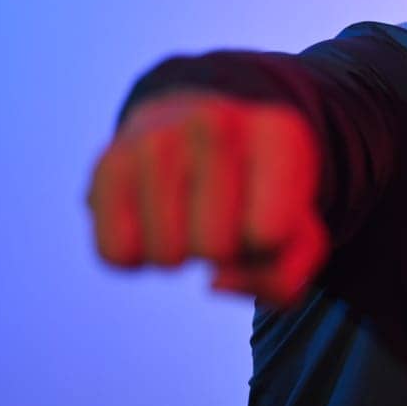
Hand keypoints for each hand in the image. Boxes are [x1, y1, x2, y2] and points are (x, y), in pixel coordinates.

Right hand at [84, 90, 328, 306]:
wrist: (200, 134)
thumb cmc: (259, 197)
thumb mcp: (298, 235)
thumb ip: (284, 279)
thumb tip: (215, 282)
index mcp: (279, 133)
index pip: (268, 234)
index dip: (267, 247)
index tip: (266, 214)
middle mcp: (217, 123)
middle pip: (215, 248)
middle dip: (223, 252)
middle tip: (224, 218)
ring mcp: (156, 137)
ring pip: (166, 256)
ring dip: (180, 255)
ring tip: (191, 214)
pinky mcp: (107, 161)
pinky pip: (117, 254)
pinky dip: (137, 255)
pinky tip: (153, 219)